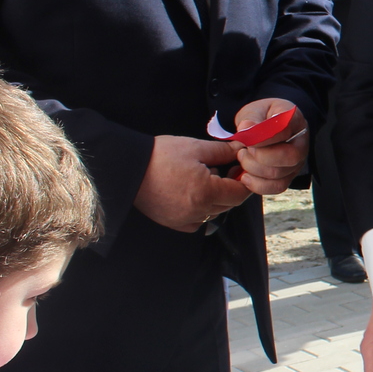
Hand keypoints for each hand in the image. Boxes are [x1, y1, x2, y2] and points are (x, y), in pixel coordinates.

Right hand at [134, 136, 248, 231]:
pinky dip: (202, 209)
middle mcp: (197, 211)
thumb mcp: (195, 147)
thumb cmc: (160, 155)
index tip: (241, 168)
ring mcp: (185, 219)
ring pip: (215, 212)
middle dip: (231, 187)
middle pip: (229, 203)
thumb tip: (242, 149)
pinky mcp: (174, 223)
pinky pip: (198, 221)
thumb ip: (224, 151)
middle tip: (224, 168)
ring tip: (203, 177)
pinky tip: (193, 192)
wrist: (127, 167)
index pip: (239, 193)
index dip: (244, 180)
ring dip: (216, 198)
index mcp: (206, 192)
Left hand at [230, 98, 309, 194]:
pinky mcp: (289, 176)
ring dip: (254, 169)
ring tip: (242, 157)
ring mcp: (297, 162)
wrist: (265, 128)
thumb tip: (246, 128)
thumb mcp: (255, 110)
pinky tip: (245, 176)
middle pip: (290, 157)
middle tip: (243, 150)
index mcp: (294, 120)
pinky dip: (258, 185)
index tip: (246, 137)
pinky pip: (277, 187)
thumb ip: (251, 118)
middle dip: (260, 156)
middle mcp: (301, 143)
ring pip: (279, 174)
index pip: (285, 129)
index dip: (264, 136)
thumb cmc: (261, 118)